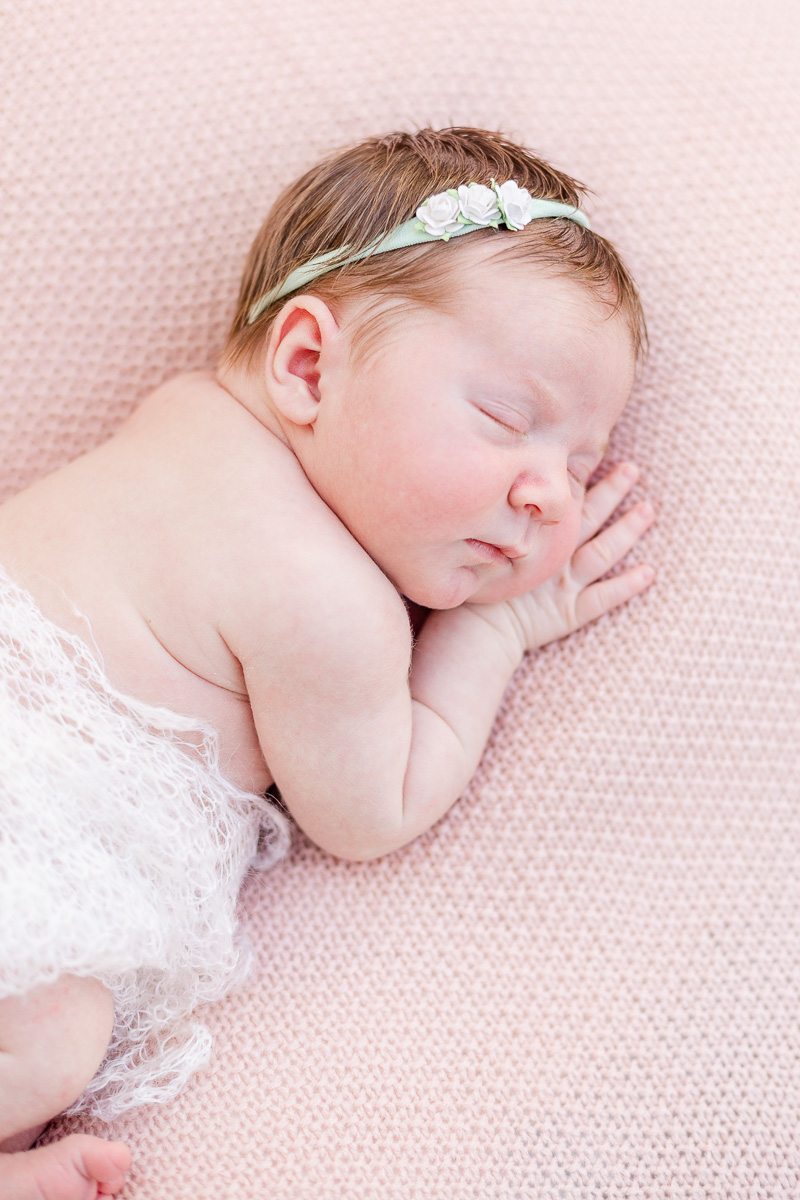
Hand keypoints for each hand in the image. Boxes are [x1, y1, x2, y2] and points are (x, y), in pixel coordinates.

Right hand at [488, 464, 655, 653]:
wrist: (476, 633)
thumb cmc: (471, 590)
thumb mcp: (476, 548)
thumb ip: (490, 523)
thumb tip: (490, 490)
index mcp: (533, 539)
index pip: (561, 501)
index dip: (577, 479)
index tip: (589, 456)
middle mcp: (554, 557)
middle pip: (589, 517)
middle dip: (611, 492)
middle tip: (631, 470)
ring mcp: (565, 584)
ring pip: (603, 552)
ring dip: (627, 531)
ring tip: (648, 510)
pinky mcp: (571, 612)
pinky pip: (604, 597)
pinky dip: (627, 585)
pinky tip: (648, 572)